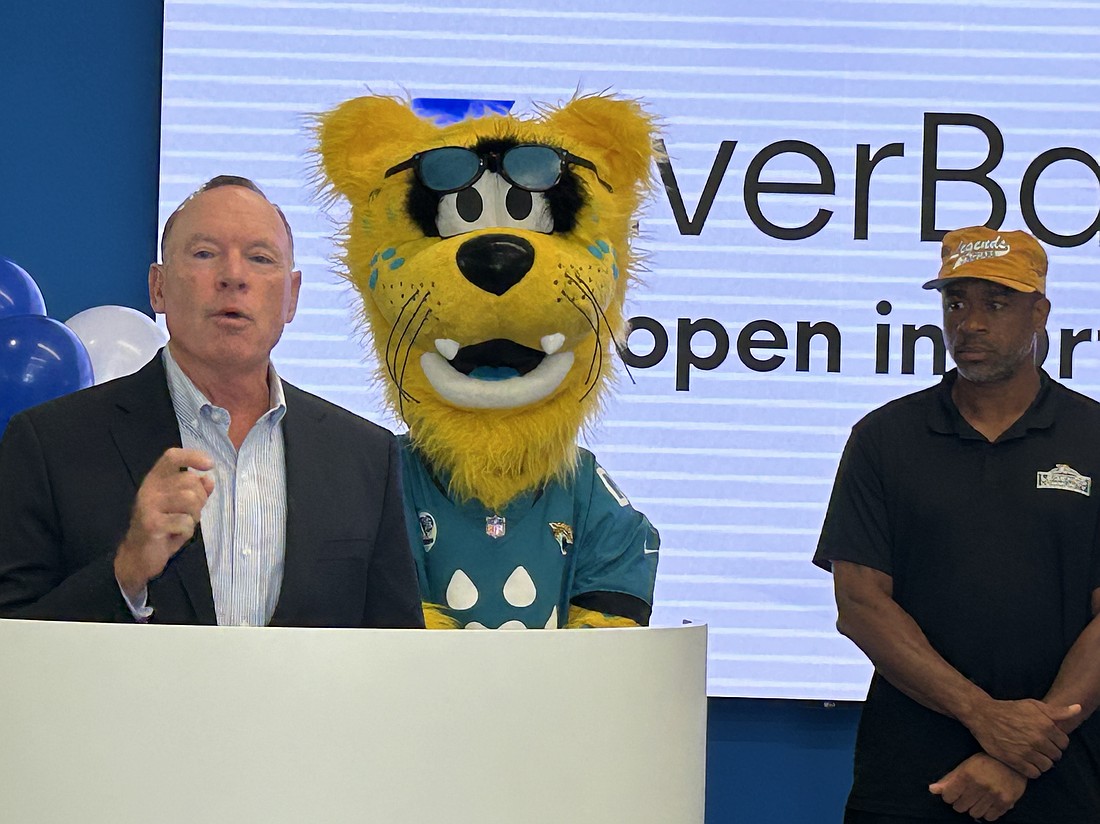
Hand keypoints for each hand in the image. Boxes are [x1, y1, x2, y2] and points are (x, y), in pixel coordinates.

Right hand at [114, 448, 213, 596]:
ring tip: (182, 524)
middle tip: (190, 515)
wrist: (139, 556)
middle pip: (190, 481)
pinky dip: (186, 532)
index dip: (192, 456)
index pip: (172, 457)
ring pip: (190, 499)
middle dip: (200, 499)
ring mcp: (149, 505)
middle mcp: (150, 488)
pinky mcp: (151, 523)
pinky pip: (185, 521)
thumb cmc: (163, 528)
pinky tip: (174, 536)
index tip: (210, 465)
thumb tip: (208, 479)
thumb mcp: (181, 507)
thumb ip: (195, 491)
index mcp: (155, 480)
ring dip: (194, 516)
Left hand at [930, 753, 1025, 820]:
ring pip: (975, 813)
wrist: (1012, 762)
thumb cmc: (985, 763)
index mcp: (966, 774)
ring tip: (978, 798)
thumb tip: (932, 790)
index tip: (954, 792)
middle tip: (967, 795)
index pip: (948, 796)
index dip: (949, 796)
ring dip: (974, 808)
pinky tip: (988, 803)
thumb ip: (948, 779)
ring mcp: (993, 795)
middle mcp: (979, 785)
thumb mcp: (964, 766)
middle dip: (961, 802)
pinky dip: (987, 813)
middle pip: (960, 807)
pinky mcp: (1005, 802)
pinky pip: (990, 817)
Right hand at [967, 697, 1079, 777]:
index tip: (1047, 739)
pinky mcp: (1016, 761)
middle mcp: (1038, 740)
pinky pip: (1034, 773)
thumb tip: (1077, 708)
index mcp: (1045, 726)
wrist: (983, 715)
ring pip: (1047, 766)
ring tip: (1033, 755)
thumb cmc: (1009, 709)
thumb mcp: (1033, 705)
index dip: (1057, 742)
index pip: (1064, 743)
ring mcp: (1027, 752)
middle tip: (1038, 747)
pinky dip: (1032, 770)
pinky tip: (1026, 762)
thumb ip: (1057, 710)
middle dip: (1049, 752)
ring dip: (1042, 762)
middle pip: (1056, 756)